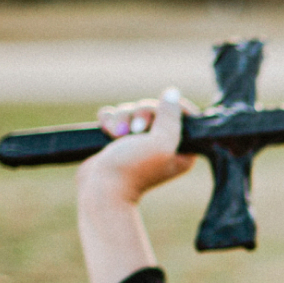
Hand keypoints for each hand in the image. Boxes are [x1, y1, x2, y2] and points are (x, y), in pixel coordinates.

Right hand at [78, 88, 196, 205]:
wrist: (99, 189)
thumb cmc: (132, 169)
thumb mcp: (160, 142)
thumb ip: (170, 118)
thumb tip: (172, 93)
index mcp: (182, 149)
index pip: (184, 115)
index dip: (170, 108)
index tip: (158, 114)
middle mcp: (162, 144)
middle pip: (155, 109)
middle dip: (140, 114)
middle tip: (135, 130)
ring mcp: (139, 141)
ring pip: (133, 111)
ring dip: (122, 117)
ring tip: (115, 134)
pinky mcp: (119, 140)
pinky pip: (116, 117)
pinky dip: (110, 119)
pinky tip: (106, 130)